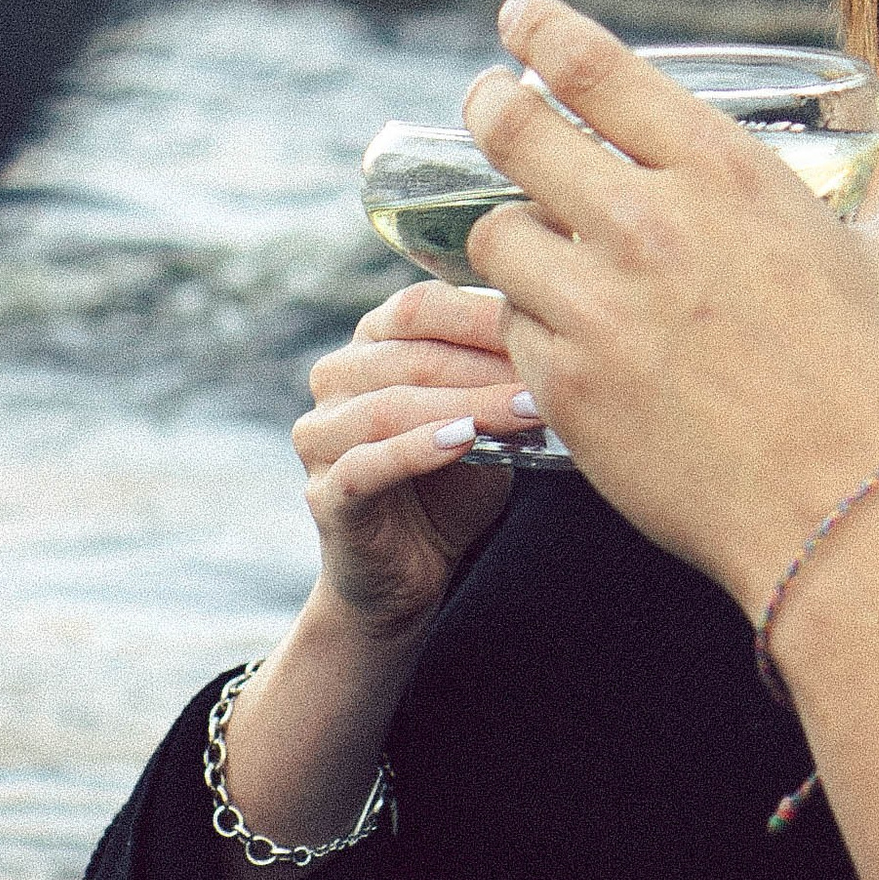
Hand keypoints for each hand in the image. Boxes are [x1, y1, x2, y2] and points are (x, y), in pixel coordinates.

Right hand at [293, 280, 526, 636]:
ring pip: (391, 407)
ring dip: (466, 405)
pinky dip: (418, 450)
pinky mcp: (325, 493)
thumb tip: (557, 337)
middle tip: (549, 373)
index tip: (547, 324)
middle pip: (411, 356)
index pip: (419, 308)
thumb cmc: (451, 484)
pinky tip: (465, 441)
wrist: (409, 571)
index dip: (482, 315)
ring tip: (526, 409)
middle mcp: (335, 380)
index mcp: (370, 346)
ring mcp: (321, 436)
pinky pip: (367, 465)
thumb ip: (498, 378)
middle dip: (487, 364)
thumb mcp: (482, 419)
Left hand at [469, 0, 878, 612]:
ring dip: (514, 232)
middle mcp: (645, 222)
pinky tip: (570, 338)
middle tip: (487, 104)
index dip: (541, 32)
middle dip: (489, 107)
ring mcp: (594, 306)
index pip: (593, 68)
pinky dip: (532, 325)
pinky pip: (514, 329)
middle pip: (513, 130)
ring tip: (539, 245)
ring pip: (499, 235)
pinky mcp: (564, 384)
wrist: (843, 518)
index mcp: (724, 172)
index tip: (517, 20)